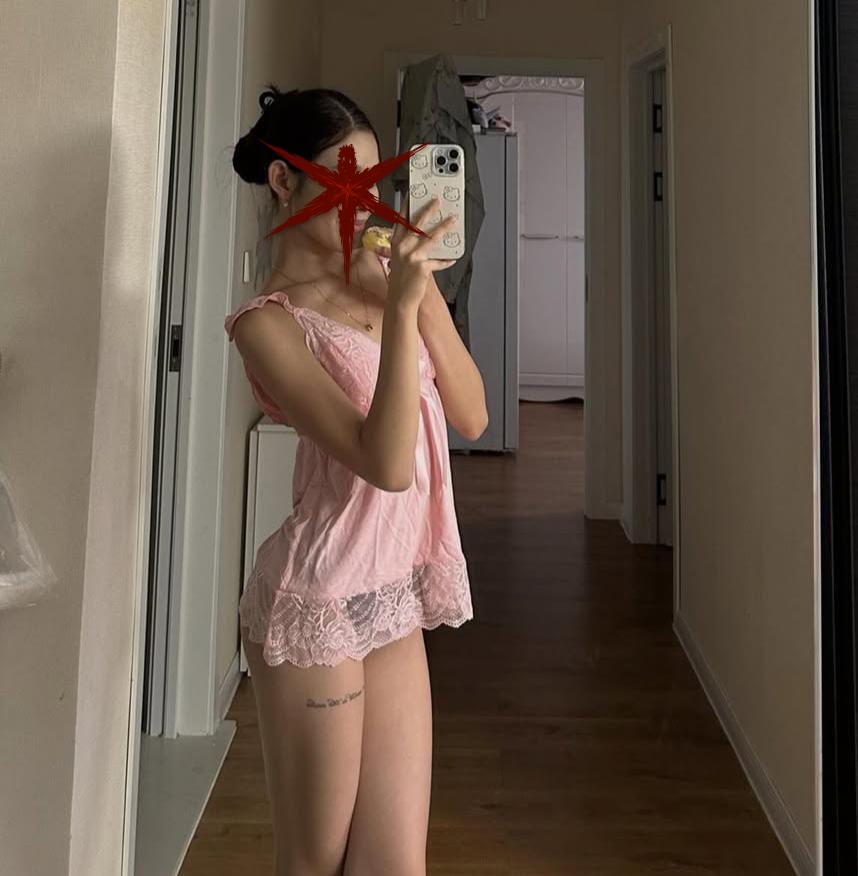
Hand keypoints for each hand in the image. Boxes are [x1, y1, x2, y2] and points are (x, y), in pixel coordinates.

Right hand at [387, 194, 456, 308]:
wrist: (400, 299)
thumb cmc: (401, 278)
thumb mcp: (400, 258)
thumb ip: (410, 245)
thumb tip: (428, 233)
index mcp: (395, 243)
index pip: (401, 219)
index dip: (407, 205)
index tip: (413, 192)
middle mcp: (402, 247)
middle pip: (417, 223)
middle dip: (429, 209)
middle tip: (438, 200)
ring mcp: (412, 257)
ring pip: (431, 237)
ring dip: (444, 227)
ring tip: (453, 220)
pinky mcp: (422, 267)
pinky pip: (439, 260)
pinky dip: (446, 260)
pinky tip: (453, 258)